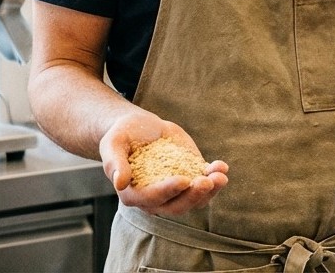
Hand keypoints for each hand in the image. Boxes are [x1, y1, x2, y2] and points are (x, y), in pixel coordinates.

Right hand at [100, 112, 228, 215]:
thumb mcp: (113, 143)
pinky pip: (206, 185)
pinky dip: (215, 177)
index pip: (153, 198)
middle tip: (207, 181)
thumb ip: (115, 163)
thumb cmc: (123, 135)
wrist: (140, 127)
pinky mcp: (191, 178)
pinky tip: (221, 166)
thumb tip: (119, 182)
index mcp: (134, 194)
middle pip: (178, 206)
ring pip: (196, 199)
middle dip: (194, 195)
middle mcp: (157, 198)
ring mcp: (176, 190)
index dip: (168, 190)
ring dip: (211, 190)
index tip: (184, 180)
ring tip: (220, 174)